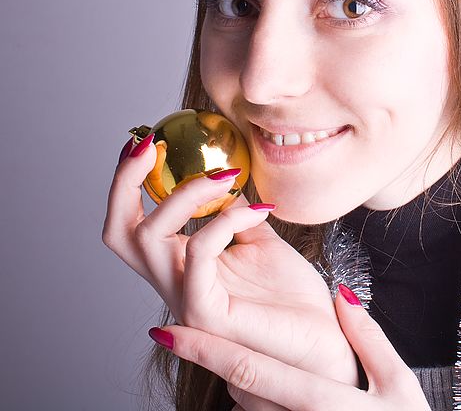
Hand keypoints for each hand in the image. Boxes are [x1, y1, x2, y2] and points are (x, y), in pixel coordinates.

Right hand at [103, 135, 357, 385]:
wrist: (324, 337)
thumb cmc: (294, 297)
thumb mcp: (262, 241)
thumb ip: (238, 215)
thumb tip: (229, 182)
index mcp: (183, 267)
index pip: (134, 224)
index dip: (130, 183)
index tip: (147, 141)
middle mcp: (175, 283)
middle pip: (119, 233)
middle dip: (124, 183)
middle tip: (148, 145)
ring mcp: (186, 299)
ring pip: (148, 237)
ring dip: (184, 194)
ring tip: (225, 178)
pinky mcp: (206, 311)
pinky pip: (198, 251)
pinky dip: (224, 220)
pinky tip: (257, 210)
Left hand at [148, 284, 431, 410]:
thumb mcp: (398, 384)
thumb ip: (368, 338)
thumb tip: (343, 295)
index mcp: (319, 400)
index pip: (249, 368)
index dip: (205, 349)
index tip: (169, 330)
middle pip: (238, 386)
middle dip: (206, 358)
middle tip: (171, 330)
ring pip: (246, 405)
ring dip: (233, 379)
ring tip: (216, 353)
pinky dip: (254, 402)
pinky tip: (257, 391)